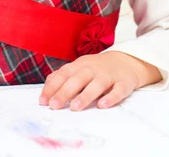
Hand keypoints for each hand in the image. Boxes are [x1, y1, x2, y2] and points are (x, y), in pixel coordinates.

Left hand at [39, 51, 161, 110]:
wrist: (125, 61)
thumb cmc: (96, 68)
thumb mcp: (79, 67)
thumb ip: (63, 76)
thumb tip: (47, 88)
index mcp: (80, 65)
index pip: (63, 74)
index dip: (52, 87)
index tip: (43, 101)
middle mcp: (93, 69)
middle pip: (78, 79)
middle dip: (65, 92)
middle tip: (54, 105)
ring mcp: (108, 75)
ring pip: (97, 84)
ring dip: (86, 95)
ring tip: (75, 107)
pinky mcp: (123, 83)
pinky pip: (118, 90)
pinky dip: (111, 97)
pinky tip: (103, 105)